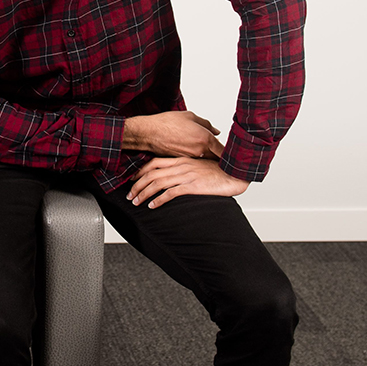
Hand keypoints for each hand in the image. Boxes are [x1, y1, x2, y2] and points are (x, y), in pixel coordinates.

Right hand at [122, 111, 223, 158]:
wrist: (148, 133)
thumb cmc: (166, 123)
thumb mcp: (190, 117)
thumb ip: (206, 124)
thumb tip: (217, 130)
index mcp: (205, 138)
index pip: (223, 150)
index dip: (229, 154)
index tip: (233, 154)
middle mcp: (199, 150)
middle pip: (215, 158)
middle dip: (219, 157)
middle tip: (222, 155)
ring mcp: (190, 157)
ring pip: (204, 160)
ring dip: (207, 158)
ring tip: (206, 154)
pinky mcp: (182, 161)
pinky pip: (193, 161)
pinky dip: (195, 159)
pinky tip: (192, 153)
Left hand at [127, 156, 248, 208]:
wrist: (237, 173)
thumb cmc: (221, 171)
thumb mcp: (201, 165)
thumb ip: (187, 168)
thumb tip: (175, 176)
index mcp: (182, 159)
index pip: (154, 162)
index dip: (141, 171)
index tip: (133, 180)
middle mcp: (182, 166)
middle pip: (152, 173)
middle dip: (137, 185)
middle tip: (130, 195)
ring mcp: (187, 175)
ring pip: (157, 183)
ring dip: (143, 193)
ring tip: (136, 202)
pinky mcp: (193, 186)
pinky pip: (171, 193)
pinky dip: (159, 199)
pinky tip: (153, 206)